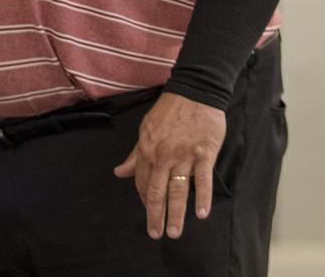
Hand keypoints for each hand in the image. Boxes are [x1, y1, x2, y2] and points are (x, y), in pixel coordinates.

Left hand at [112, 93, 224, 239]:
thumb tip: (120, 172)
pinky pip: (203, 180)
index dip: (144, 199)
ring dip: (176, 214)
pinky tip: (201, 213)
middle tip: (155, 234)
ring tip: (174, 232)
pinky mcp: (204, 154)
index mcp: (148, 149)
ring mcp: (184, 156)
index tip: (149, 212)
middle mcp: (164, 156)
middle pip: (157, 192)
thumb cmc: (170, 109)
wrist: (195, 91)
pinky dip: (202, 198)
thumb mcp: (146, 129)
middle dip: (155, 215)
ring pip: (178, 190)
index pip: (142, 182)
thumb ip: (135, 154)